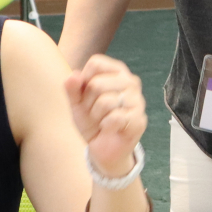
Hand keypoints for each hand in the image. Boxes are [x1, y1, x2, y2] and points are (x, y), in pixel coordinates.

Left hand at [65, 54, 146, 178]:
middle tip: (94, 112)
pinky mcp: (139, 119)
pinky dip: (105, 126)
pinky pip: (115, 118)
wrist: (103, 148)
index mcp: (117, 71)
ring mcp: (137, 100)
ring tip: (101, 120)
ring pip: (105, 101)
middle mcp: (131, 81)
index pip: (96, 63)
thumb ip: (72, 88)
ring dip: (96, 116)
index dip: (84, 80)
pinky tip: (109, 128)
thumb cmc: (92, 120)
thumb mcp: (76, 103)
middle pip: (97, 83)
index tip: (86, 94)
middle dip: (88, 102)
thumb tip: (74, 75)